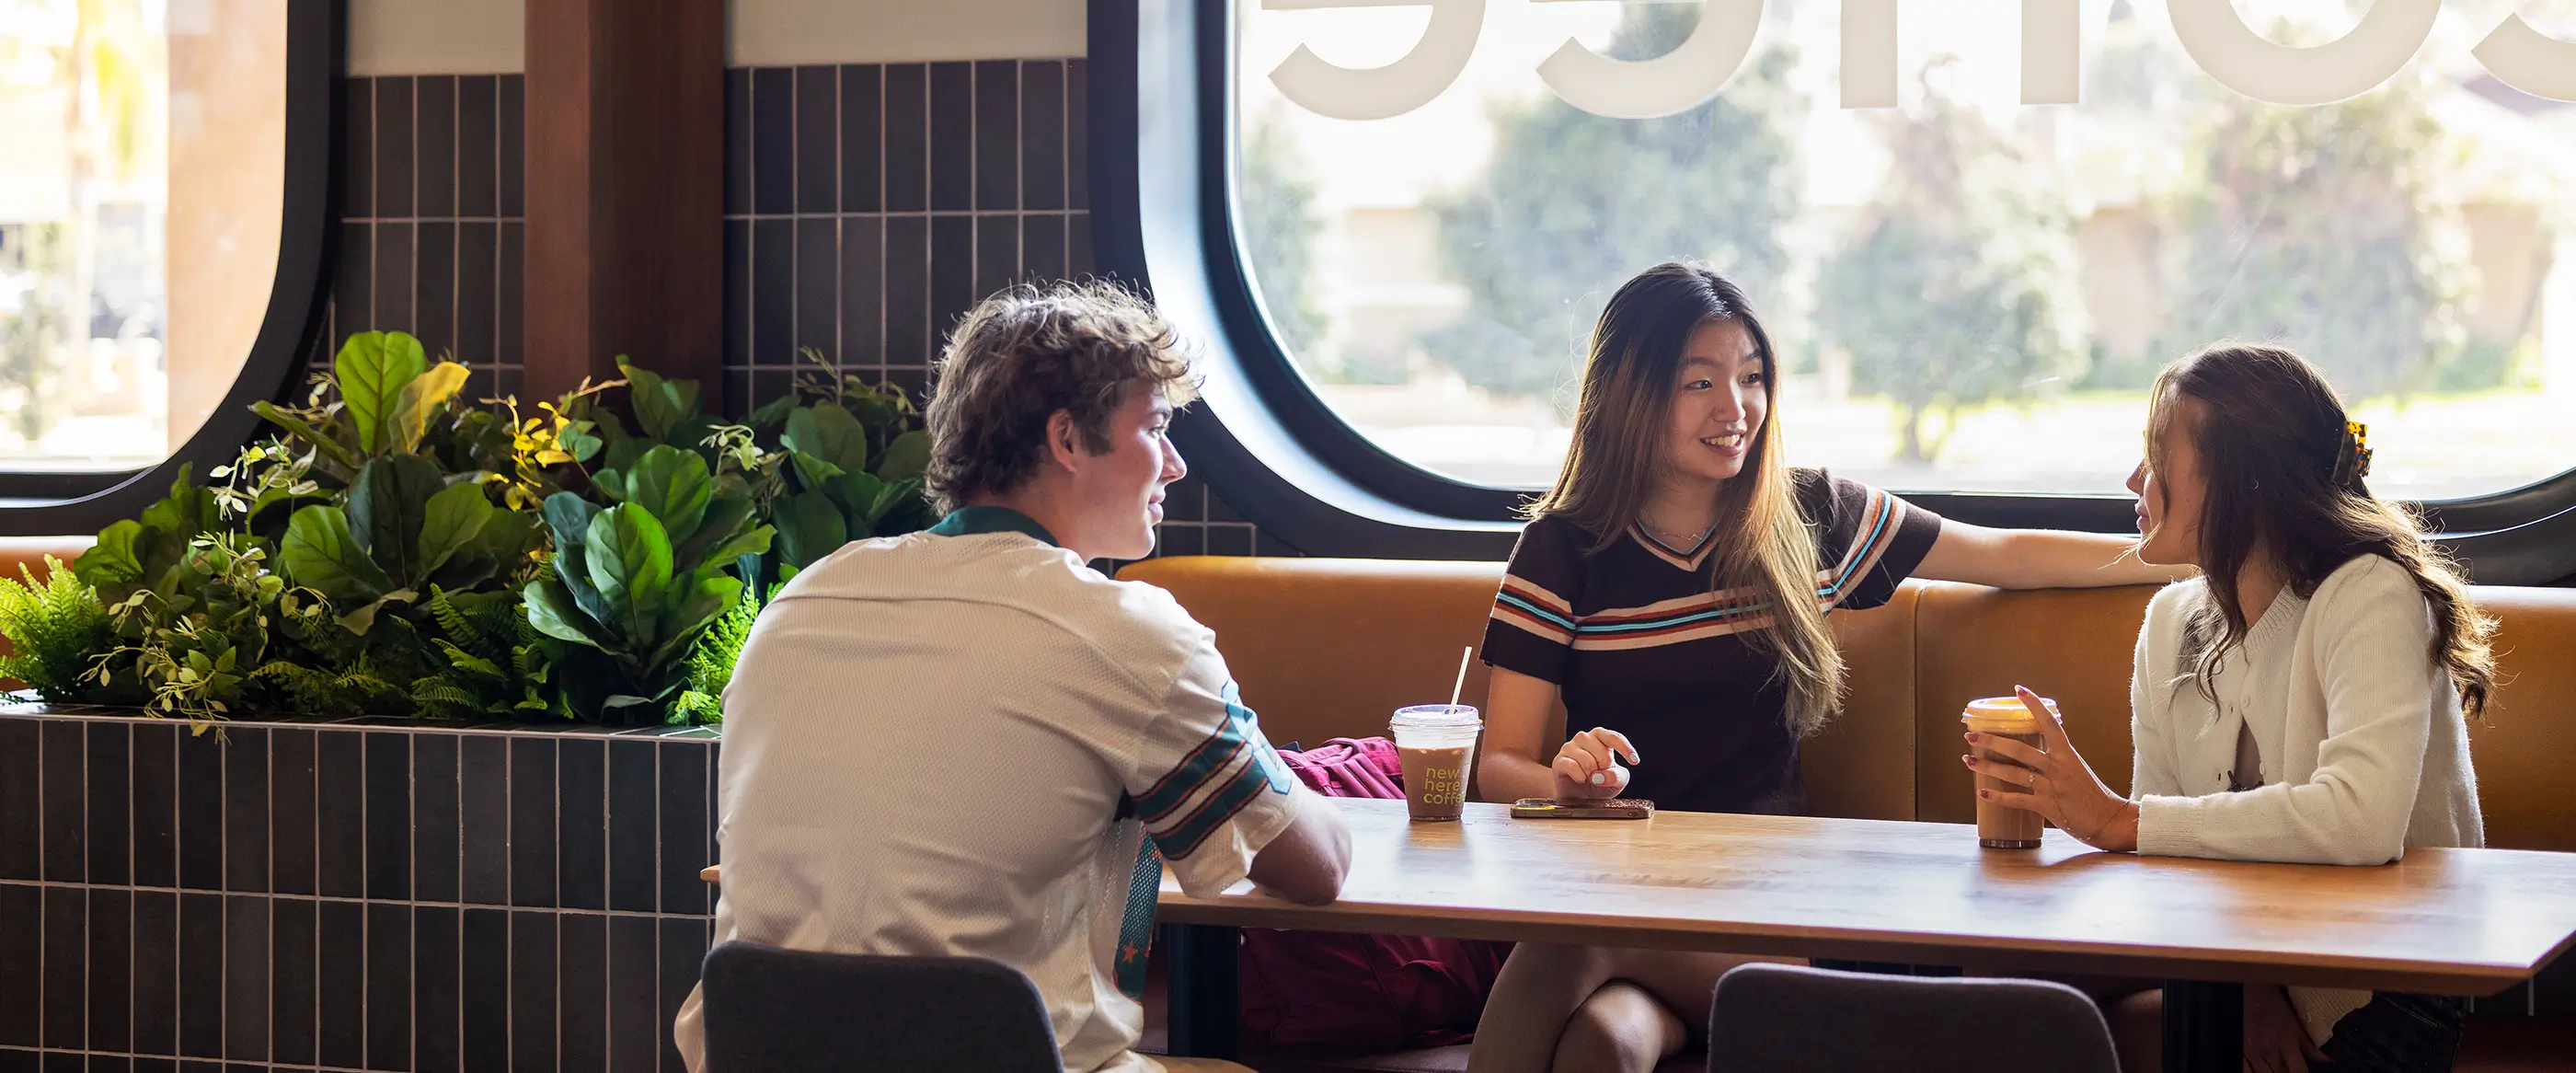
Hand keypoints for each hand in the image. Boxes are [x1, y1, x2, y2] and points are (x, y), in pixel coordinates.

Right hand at [1551, 727, 1638, 798]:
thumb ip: (1617, 776)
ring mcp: (1570, 747)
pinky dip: (1579, 777)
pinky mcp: (1559, 760)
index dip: (1625, 748)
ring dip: (1591, 775)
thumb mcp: (1617, 782)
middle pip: (1602, 753)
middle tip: (1599, 775)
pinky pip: (1573, 766)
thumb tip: (1600, 776)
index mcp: (1601, 737)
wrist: (1578, 797)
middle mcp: (1584, 738)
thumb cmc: (1599, 785)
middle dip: (1604, 769)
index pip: (1614, 737)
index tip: (1634, 761)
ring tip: (1588, 778)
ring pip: (1587, 761)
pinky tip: (1579, 779)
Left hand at [1961, 685, 2140, 851]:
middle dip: (1992, 742)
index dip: (2034, 705)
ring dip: (1987, 767)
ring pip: (2014, 773)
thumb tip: (2032, 752)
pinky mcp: (2048, 807)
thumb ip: (2055, 759)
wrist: (2111, 819)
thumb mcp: (2076, 768)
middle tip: (1971, 735)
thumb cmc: (2092, 794)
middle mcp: (2057, 767)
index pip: (2049, 723)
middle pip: (2019, 749)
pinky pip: (2018, 800)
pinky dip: (1998, 798)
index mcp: (2067, 754)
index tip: (2018, 690)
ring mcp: (2052, 787)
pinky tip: (1982, 793)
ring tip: (1968, 761)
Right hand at [2242, 984, 2326, 1072]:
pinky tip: (2258, 1071)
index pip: (2299, 1072)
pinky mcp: (2238, 1048)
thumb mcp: (2293, 1021)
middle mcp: (2270, 1050)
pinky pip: (2244, 1070)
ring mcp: (2252, 1051)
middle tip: (2288, 1069)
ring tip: (2274, 1070)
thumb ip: (2309, 1045)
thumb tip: (2327, 1060)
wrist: (2247, 988)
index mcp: (2286, 1043)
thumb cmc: (2271, 1002)